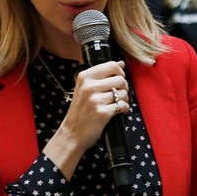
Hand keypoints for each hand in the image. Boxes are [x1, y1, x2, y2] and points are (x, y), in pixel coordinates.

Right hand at [43, 60, 128, 178]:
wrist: (72, 133)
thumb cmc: (80, 110)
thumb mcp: (85, 88)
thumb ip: (103, 75)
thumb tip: (121, 63)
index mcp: (85, 77)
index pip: (112, 65)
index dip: (120, 73)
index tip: (117, 81)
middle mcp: (89, 86)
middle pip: (121, 79)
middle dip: (123, 88)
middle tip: (117, 95)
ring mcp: (95, 100)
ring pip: (123, 93)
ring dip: (124, 99)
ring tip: (116, 104)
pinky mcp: (102, 113)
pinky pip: (123, 105)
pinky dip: (124, 109)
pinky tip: (118, 111)